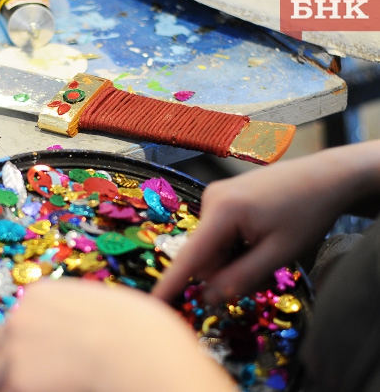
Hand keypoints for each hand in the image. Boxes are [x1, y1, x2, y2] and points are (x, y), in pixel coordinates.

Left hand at [0, 278, 234, 391]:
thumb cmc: (141, 333)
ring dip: (11, 382)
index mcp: (41, 295)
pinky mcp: (16, 383)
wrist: (145, 359)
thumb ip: (77, 311)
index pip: (16, 319)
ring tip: (46, 387)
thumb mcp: (108, 304)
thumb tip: (74, 328)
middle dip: (8, 361)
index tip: (41, 355)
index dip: (27, 341)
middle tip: (36, 377)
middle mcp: (20, 318)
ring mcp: (15, 351)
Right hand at [153, 140, 379, 303]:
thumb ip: (241, 278)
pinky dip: (235, 244)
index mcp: (223, 211)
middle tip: (263, 267)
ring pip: (213, 246)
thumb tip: (207, 298)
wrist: (327, 176)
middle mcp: (211, 199)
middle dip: (227, 270)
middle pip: (205, 255)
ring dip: (234, 257)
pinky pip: (219, 233)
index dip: (170, 283)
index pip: (190, 256)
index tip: (151, 304)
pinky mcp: (223, 197)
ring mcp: (215, 196)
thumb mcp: (278, 253)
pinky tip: (259, 236)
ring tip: (267, 247)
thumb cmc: (307, 213)